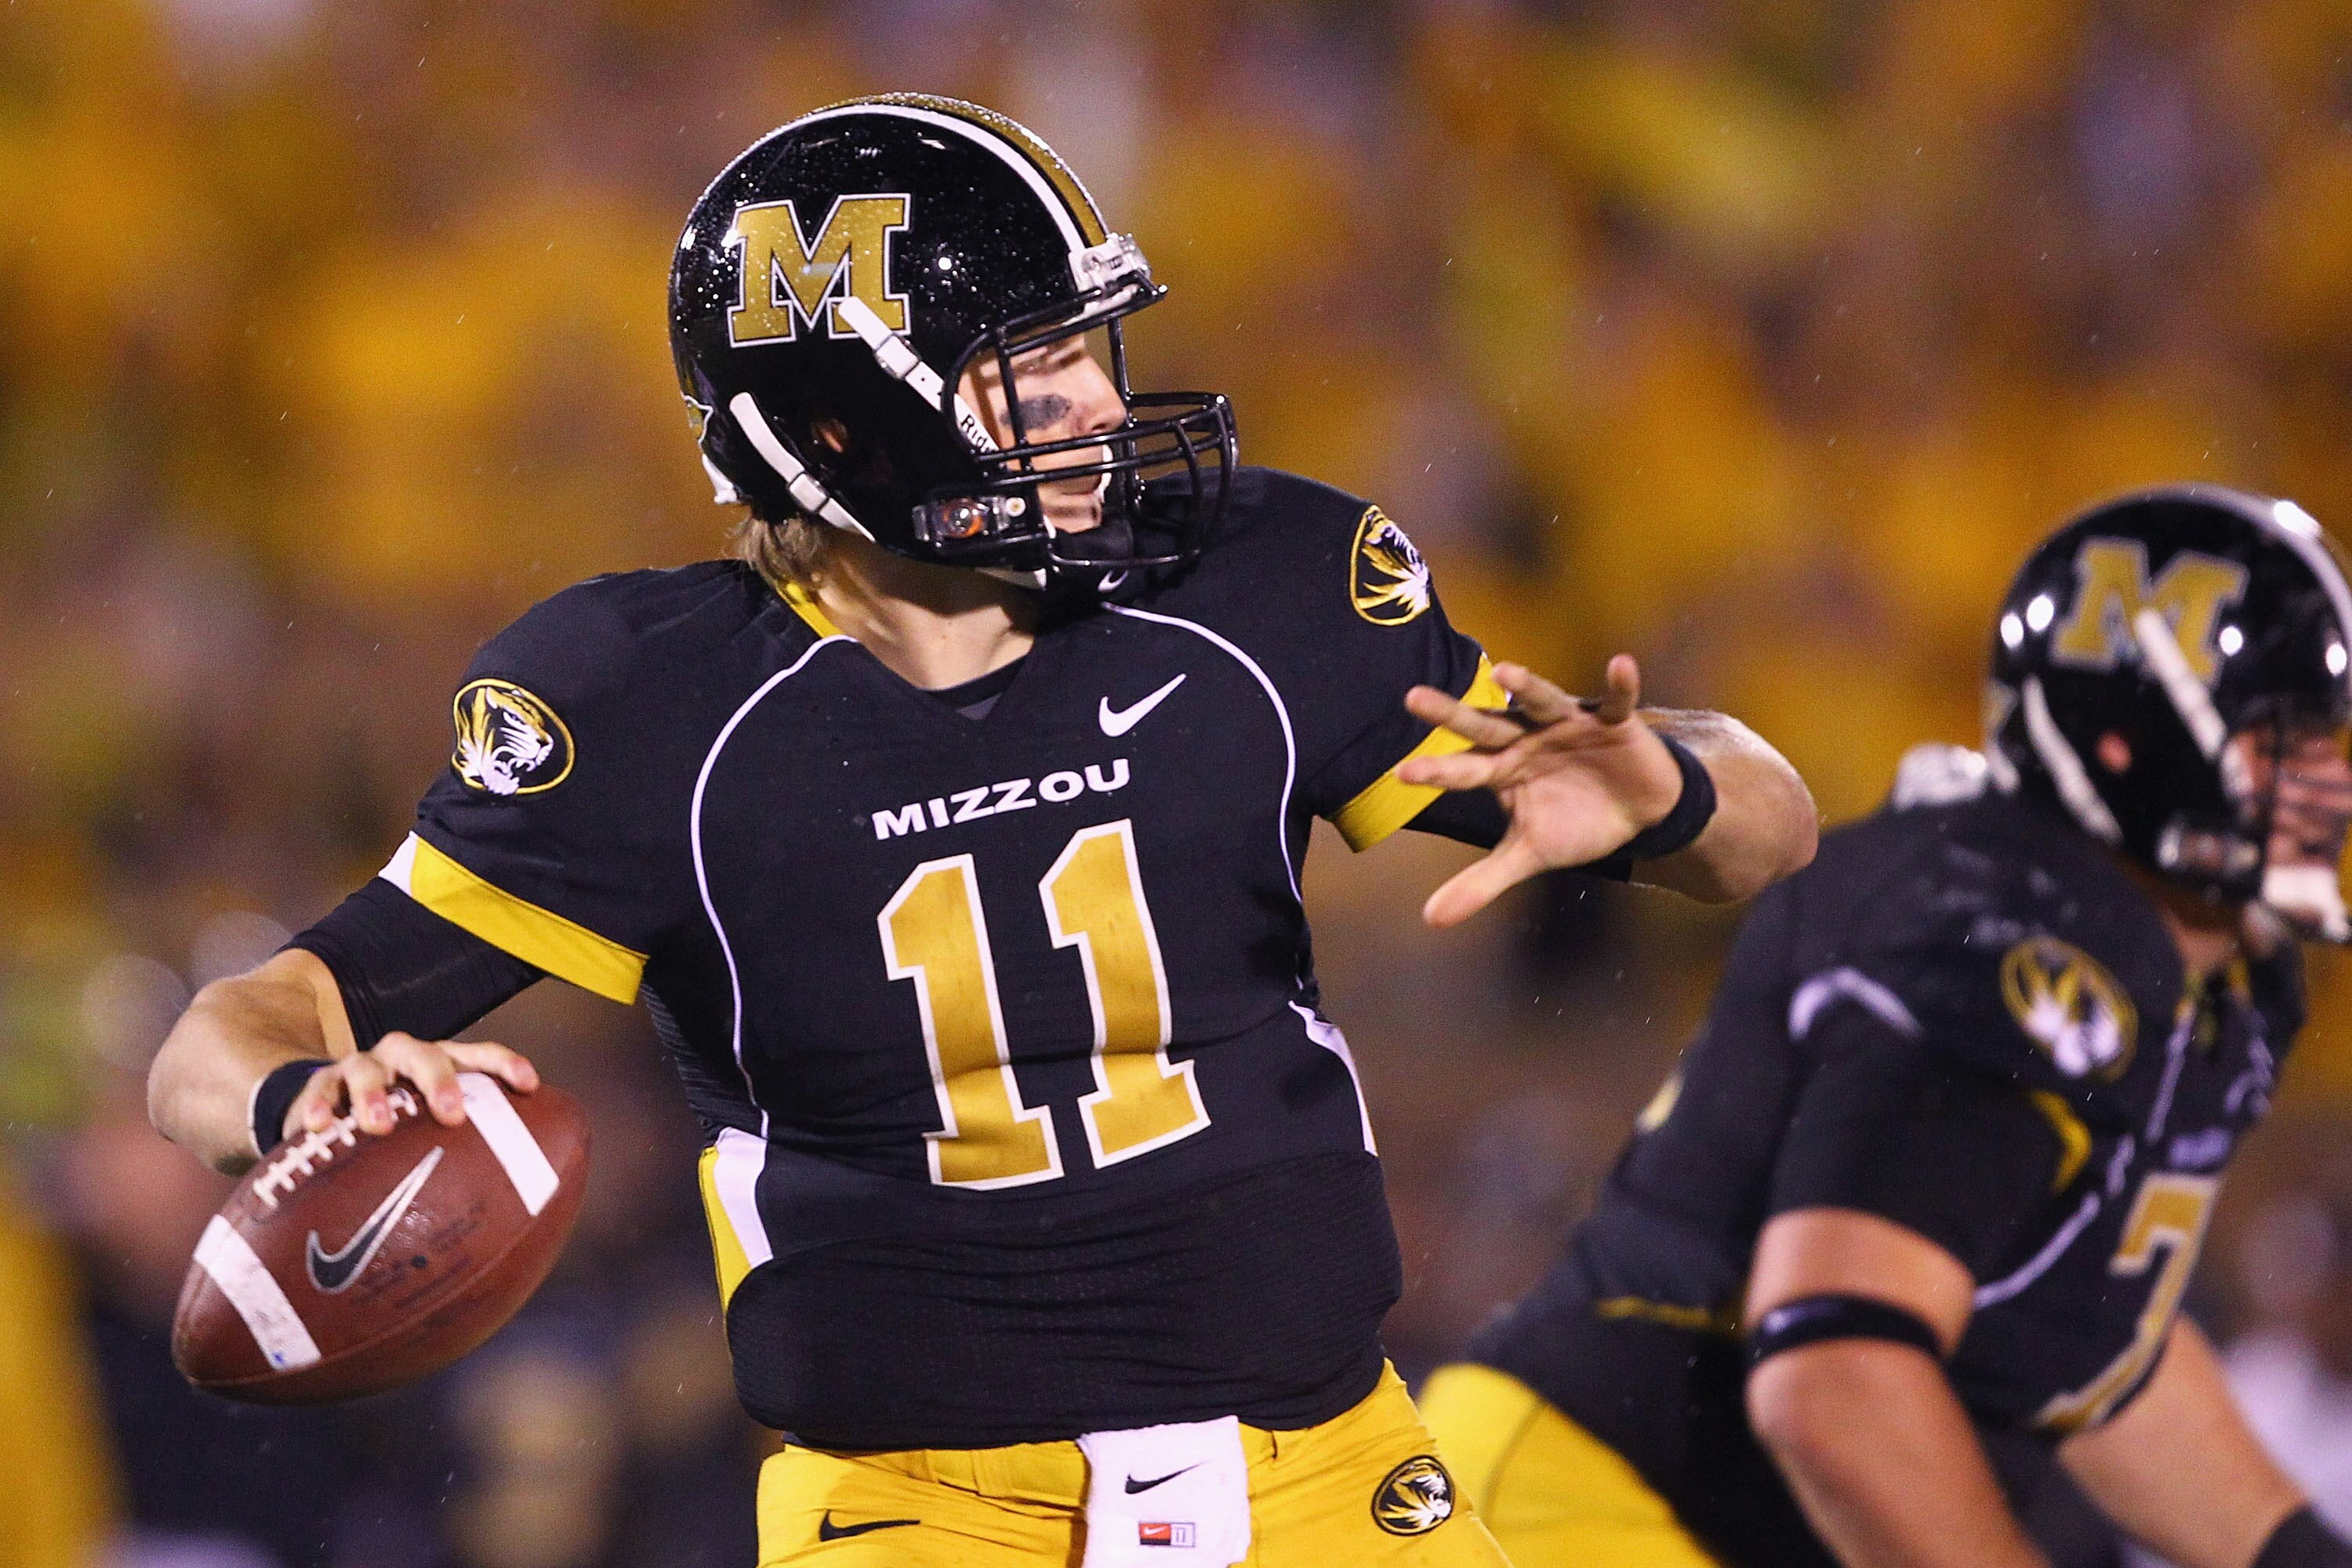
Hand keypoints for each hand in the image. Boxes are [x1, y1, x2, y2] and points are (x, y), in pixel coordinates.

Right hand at [285, 1033, 539, 1142]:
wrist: (332, 1109)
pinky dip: (318, 1105)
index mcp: (441, 1064)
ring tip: (379, 1124)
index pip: (479, 1055)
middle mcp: (404, 1058)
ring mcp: (362, 1066)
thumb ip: (464, 1156)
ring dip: (374, 1092)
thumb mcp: (430, 1132)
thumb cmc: (400, 1128)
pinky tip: (317, 1128)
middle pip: (425, 1055)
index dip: (504, 1064)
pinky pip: (318, 1088)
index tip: (528, 1085)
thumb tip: (512, 1220)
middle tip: (451, 1113)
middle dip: (440, 1080)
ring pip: (368, 1067)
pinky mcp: (321, 1083)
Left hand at [1399, 655, 1683, 927]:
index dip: (1437, 772)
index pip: (1463, 770)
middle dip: (1453, 714)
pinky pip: (1618, 700)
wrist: (1635, 811)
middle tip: (1412, 699)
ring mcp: (1569, 724)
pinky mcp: (1615, 721)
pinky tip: (1621, 664)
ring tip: (1507, 673)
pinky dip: (1621, 685)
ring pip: (1544, 701)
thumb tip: (1430, 919)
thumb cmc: (1574, 823)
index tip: (1402, 774)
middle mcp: (1527, 738)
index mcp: (1503, 768)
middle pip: (1486, 725)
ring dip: (1528, 687)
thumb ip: (1482, 881)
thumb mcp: (1528, 855)